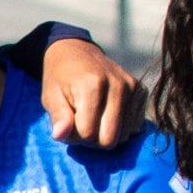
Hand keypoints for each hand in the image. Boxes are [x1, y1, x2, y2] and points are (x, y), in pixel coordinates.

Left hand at [37, 31, 138, 149]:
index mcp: (92, 86)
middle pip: (109, 139)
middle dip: (92, 139)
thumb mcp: (50, 96)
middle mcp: (118, 85)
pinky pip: (135, 127)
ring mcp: (132, 87)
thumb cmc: (60, 79)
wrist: (77, 53)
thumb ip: (57, 116)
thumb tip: (59, 135)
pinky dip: (120, 126)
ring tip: (94, 117)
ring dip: (106, 133)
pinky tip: (108, 113)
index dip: (74, 135)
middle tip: (81, 124)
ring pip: (124, 136)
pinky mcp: (141, 91)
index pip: (88, 134)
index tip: (68, 123)